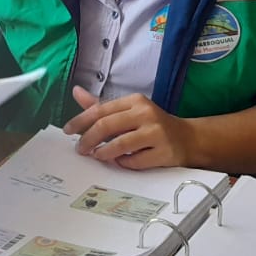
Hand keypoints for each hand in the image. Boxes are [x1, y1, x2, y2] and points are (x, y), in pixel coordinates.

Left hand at [63, 86, 194, 168]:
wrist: (188, 139)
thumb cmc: (153, 125)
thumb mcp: (129, 111)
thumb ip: (101, 106)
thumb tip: (76, 92)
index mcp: (135, 101)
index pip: (101, 109)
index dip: (80, 121)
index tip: (67, 130)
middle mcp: (146, 113)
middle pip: (107, 126)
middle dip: (88, 139)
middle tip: (80, 149)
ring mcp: (156, 133)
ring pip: (120, 145)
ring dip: (103, 153)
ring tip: (97, 156)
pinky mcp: (163, 152)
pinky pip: (135, 161)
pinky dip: (123, 163)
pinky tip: (120, 162)